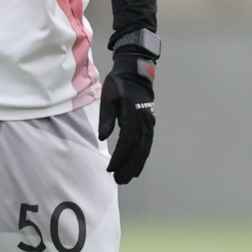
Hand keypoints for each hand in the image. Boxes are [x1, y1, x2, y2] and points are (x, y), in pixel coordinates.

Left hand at [97, 42, 155, 183]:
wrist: (135, 71)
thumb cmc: (118, 83)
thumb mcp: (107, 97)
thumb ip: (105, 117)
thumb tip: (102, 137)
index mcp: (132, 114)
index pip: (127, 141)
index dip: (120, 157)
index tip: (111, 169)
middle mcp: (144, 121)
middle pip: (138, 149)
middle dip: (128, 166)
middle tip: (119, 180)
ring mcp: (149, 122)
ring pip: (145, 148)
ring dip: (136, 164)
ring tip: (127, 178)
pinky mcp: (149, 123)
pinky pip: (147, 143)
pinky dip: (143, 156)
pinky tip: (137, 167)